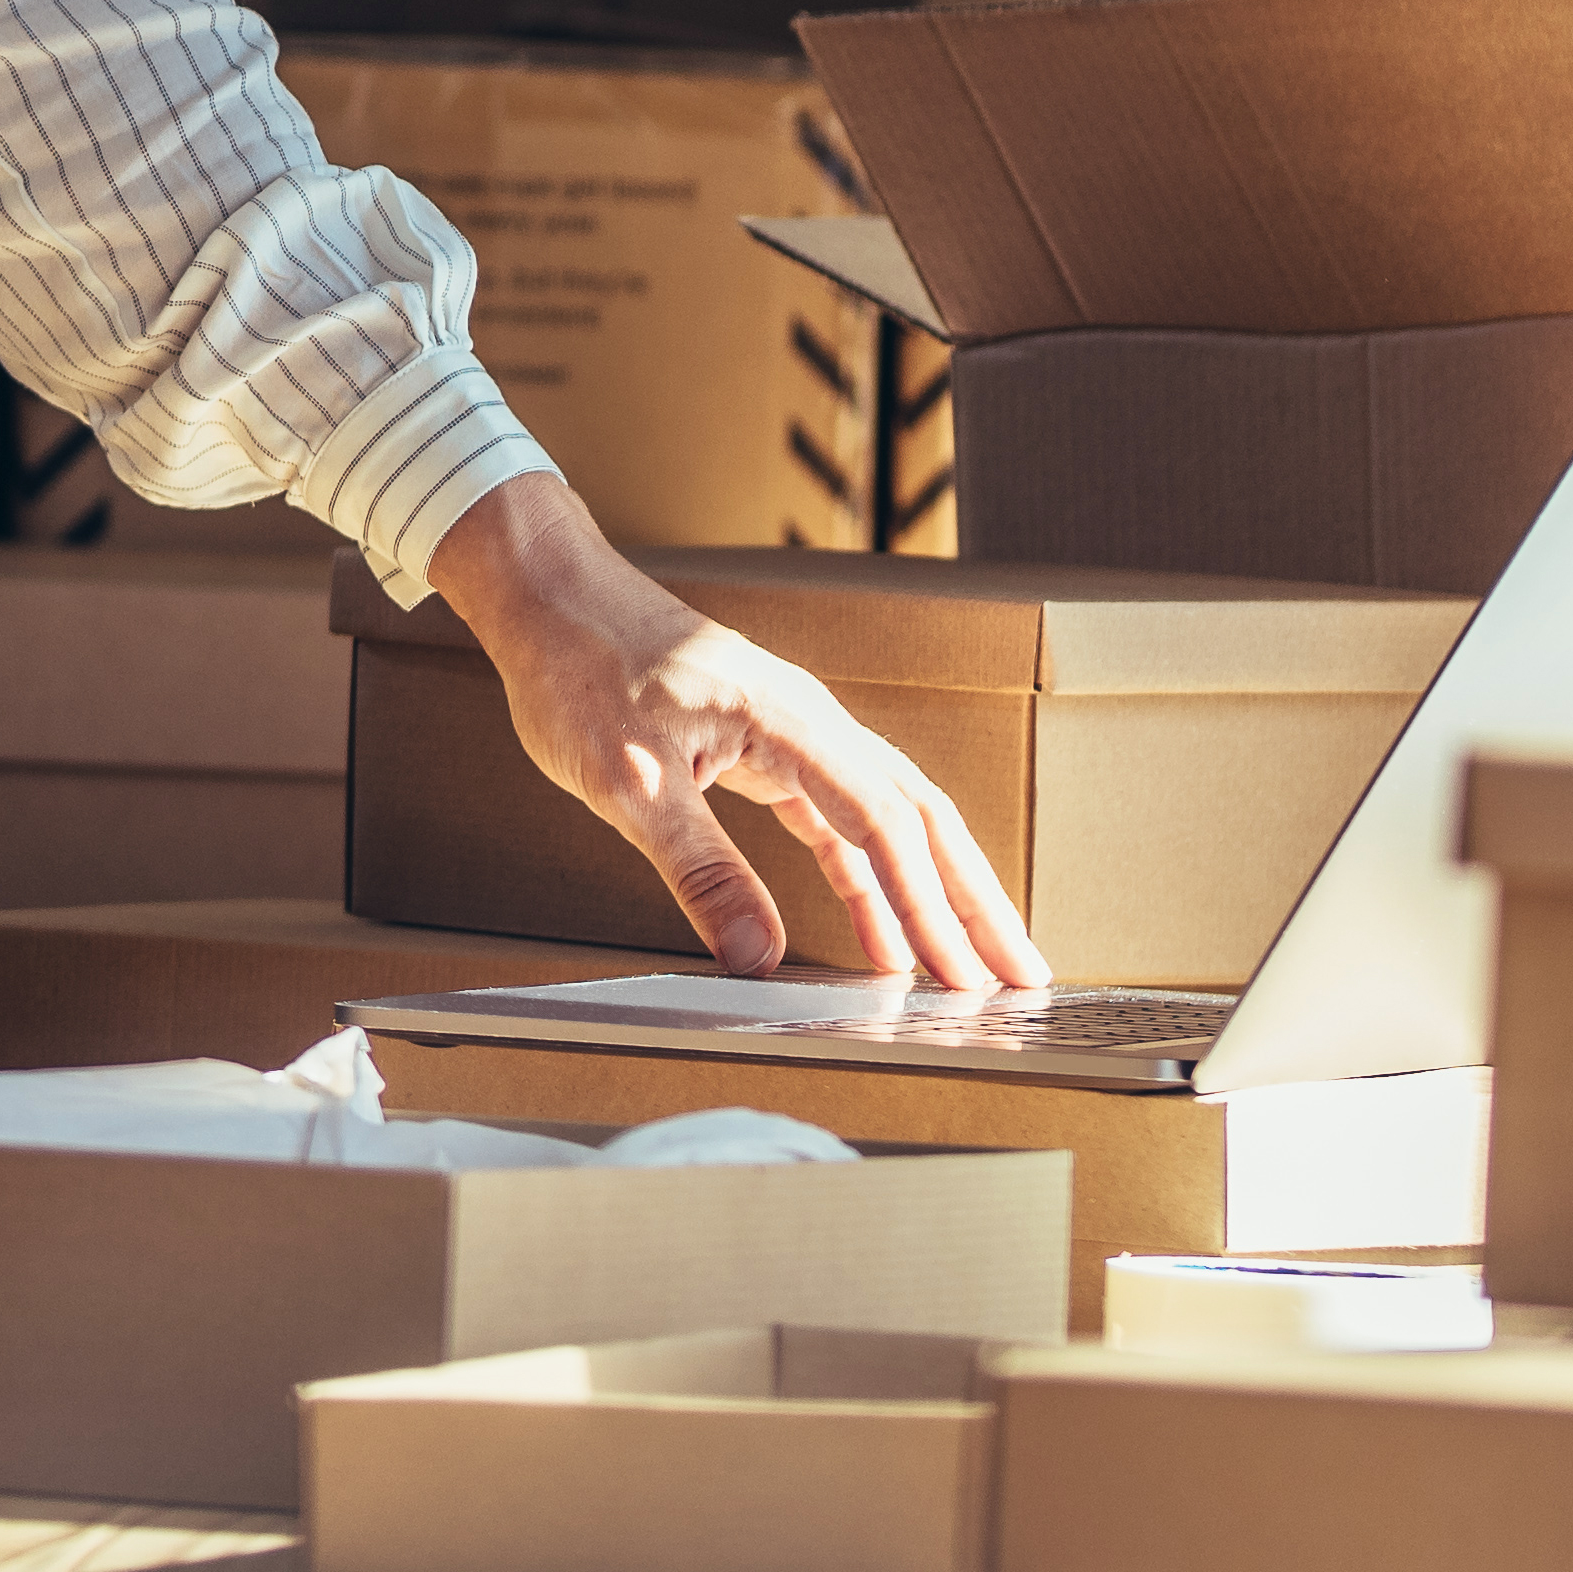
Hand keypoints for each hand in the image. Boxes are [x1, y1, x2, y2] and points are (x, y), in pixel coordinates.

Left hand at [418, 472, 1051, 991]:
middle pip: (922, 819)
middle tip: (1021, 976)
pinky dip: (874, 877)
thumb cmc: (580, 669)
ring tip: (978, 964)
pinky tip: (886, 932)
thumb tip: (755, 955)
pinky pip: (844, 821)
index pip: (885, 826)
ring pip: (894, 819)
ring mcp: (798, 736)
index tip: (958, 974)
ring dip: (938, 892)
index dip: (926, 908)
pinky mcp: (772, 750)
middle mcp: (813, 724)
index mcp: (791, 723)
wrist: (550, 595)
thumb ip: (698, 868)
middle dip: (975, 901)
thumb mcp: (627, 780)